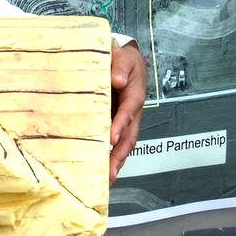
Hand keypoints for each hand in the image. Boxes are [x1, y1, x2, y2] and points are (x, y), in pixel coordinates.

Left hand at [109, 40, 145, 182]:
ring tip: (107, 178)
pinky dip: (111, 154)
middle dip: (120, 155)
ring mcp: (126, 119)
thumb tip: (117, 81)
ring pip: (125, 143)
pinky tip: (101, 167)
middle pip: (129, 136)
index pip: (128, 112)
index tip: (111, 138)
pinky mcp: (117, 122)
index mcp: (134, 95)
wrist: (125, 60)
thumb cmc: (124, 59)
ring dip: (117, 160)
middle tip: (110, 172)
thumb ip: (120, 67)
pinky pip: (117, 140)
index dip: (120, 125)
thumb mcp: (124, 57)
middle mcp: (133, 112)